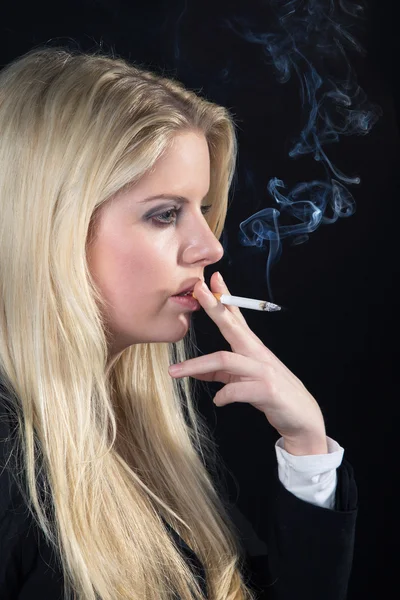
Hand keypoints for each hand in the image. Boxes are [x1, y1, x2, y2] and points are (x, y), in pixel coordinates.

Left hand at [168, 272, 327, 454]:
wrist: (302, 417)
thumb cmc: (271, 394)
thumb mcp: (243, 380)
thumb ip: (221, 373)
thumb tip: (195, 370)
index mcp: (252, 348)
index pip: (237, 317)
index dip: (225, 297)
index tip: (213, 278)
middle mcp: (258, 354)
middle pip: (233, 326)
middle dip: (215, 307)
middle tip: (198, 291)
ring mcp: (263, 370)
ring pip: (225, 360)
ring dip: (197, 365)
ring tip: (175, 371)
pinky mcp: (267, 390)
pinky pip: (237, 390)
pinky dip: (223, 395)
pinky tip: (219, 400)